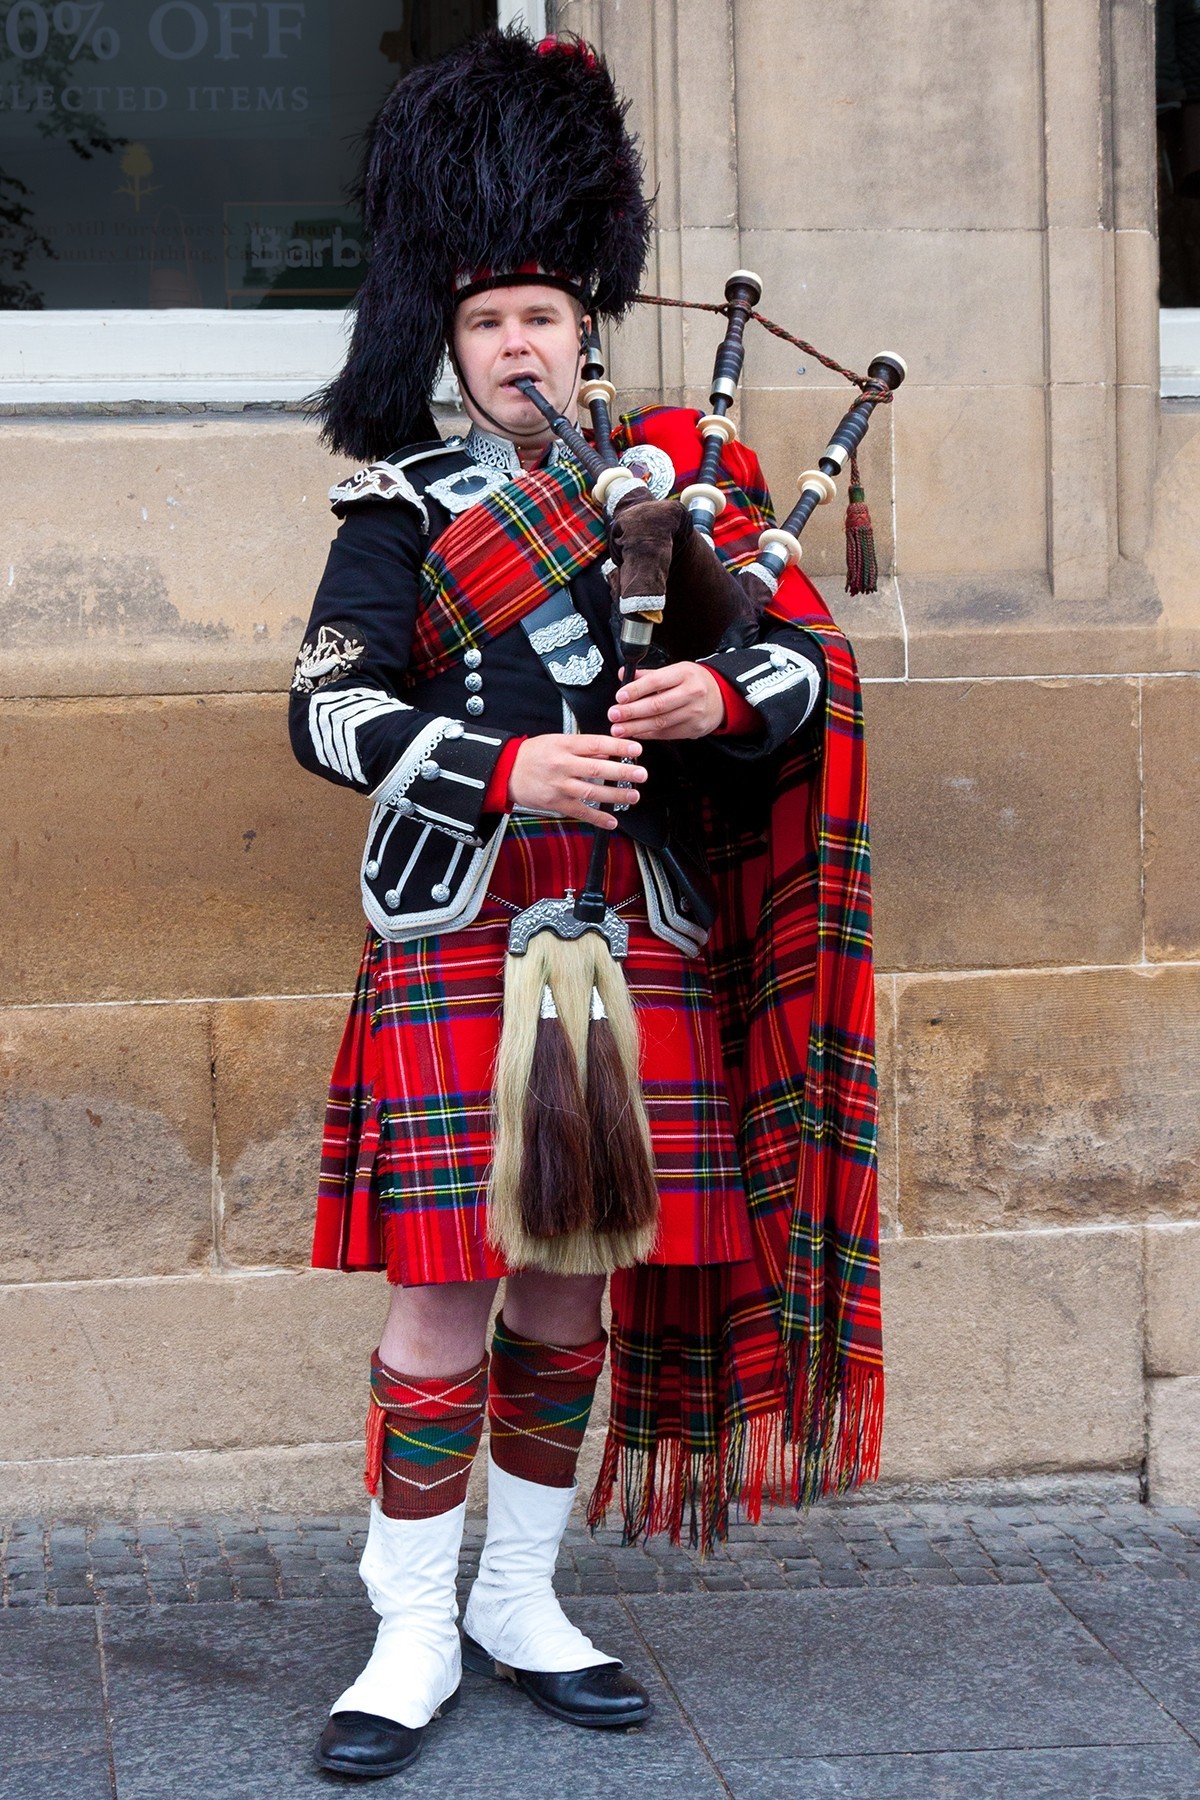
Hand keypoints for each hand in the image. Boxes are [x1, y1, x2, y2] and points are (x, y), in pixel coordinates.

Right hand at [508, 734, 644, 829]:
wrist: (505, 772)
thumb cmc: (531, 755)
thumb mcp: (556, 741)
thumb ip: (583, 747)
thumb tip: (608, 751)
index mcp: (564, 746)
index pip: (596, 744)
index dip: (618, 747)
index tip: (636, 749)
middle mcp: (563, 765)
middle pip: (597, 768)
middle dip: (622, 772)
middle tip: (641, 774)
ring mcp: (560, 786)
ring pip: (592, 791)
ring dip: (615, 795)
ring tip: (633, 795)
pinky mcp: (556, 803)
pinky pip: (580, 811)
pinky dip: (597, 818)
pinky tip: (612, 821)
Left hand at [608, 662, 724, 740]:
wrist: (721, 698)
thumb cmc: (695, 682)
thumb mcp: (675, 670)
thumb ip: (649, 675)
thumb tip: (625, 675)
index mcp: (684, 673)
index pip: (656, 682)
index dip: (635, 690)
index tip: (619, 697)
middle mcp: (691, 693)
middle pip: (657, 705)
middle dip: (631, 712)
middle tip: (614, 715)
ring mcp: (694, 713)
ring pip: (660, 722)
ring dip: (636, 727)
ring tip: (619, 729)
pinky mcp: (693, 729)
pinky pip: (666, 734)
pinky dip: (648, 735)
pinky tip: (636, 733)